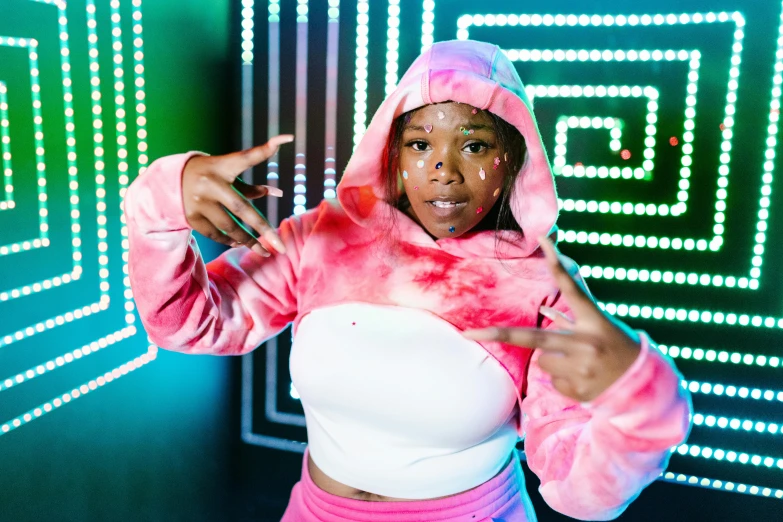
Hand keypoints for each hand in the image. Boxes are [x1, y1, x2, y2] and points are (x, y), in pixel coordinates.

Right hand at [181, 135, 293, 256]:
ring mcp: (199, 201)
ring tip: (263, 250)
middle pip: (241, 209)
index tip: (286, 138)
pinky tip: (239, 243)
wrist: (170, 181)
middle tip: (281, 247)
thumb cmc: (210, 176)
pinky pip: (215, 234)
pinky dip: (229, 240)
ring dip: (248, 241)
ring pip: (229, 226)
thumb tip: (279, 193)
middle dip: (263, 230)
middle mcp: (211, 182)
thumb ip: (251, 186)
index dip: (265, 150)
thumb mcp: (227, 175)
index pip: (246, 157)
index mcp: (223, 166)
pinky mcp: (191, 216)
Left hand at [462, 236, 640, 402]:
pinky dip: (564, 381)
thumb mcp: (601, 327)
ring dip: (554, 362)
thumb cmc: (618, 348)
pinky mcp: (578, 390)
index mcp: (595, 321)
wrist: (644, 388)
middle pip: (533, 338)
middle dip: (496, 336)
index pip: (572, 287)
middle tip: (468, 334)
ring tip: (582, 365)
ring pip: (542, 362)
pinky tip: (584, 380)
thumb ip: (572, 318)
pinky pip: (552, 382)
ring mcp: (581, 369)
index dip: (557, 263)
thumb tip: (545, 309)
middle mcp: (587, 343)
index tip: (543, 239)